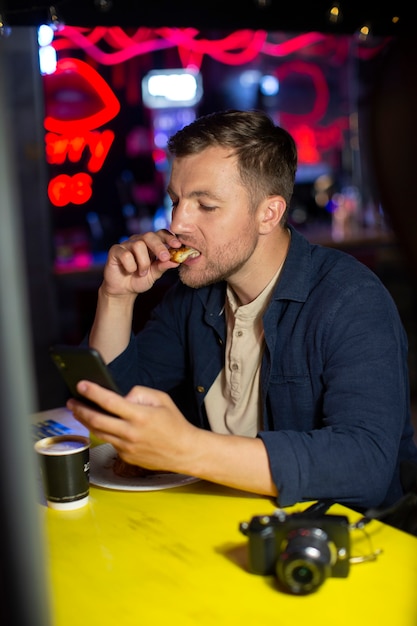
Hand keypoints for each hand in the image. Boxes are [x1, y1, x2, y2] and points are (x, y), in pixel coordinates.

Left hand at [66, 381, 198, 472]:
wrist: (184, 451)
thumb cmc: (174, 424)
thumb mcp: (162, 399)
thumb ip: (140, 393)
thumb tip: (122, 396)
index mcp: (140, 416)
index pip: (110, 402)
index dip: (93, 392)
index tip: (81, 385)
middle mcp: (131, 433)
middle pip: (97, 420)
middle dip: (80, 409)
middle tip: (71, 401)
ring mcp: (127, 447)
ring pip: (98, 433)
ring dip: (86, 421)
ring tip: (78, 411)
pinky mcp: (125, 457)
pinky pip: (110, 442)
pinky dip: (103, 432)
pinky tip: (100, 425)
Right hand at [102, 229, 182, 296]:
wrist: (123, 290)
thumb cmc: (140, 279)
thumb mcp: (155, 274)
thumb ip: (163, 266)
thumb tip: (177, 261)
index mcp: (150, 244)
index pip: (161, 233)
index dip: (169, 237)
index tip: (178, 245)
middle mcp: (138, 241)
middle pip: (149, 235)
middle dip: (159, 247)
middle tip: (164, 258)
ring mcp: (126, 244)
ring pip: (138, 245)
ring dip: (143, 262)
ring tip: (142, 273)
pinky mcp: (115, 250)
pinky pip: (126, 255)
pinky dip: (130, 266)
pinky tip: (129, 271)